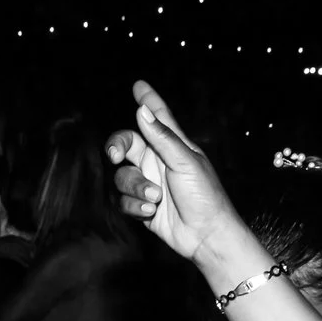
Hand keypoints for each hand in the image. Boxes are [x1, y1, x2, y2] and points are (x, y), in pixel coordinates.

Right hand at [108, 81, 251, 270]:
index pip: (157, 117)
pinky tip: (152, 211)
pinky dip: (135, 206)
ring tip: (156, 198)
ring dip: (135, 188)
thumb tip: (141, 110)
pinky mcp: (142, 206)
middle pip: (127, 144)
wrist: (205, 234)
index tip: (139, 85)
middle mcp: (157, 161)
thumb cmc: (205, 195)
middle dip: (117, 147)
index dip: (148, 100)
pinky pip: (124, 201)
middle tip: (115, 155)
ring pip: (122, 177)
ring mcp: (149, 183)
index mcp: (172, 146)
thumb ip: (161, 136)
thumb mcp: (184, 161)